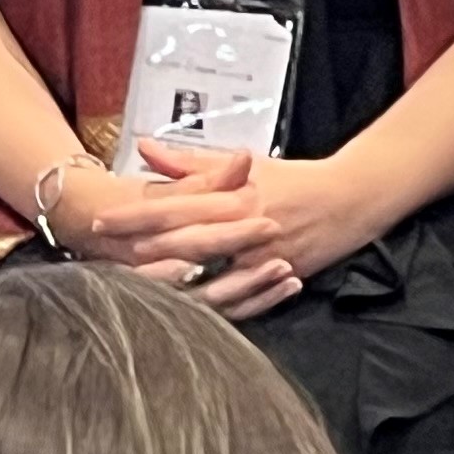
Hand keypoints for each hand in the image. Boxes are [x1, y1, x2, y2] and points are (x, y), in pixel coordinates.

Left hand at [98, 143, 387, 318]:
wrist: (351, 198)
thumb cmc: (296, 179)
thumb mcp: (246, 164)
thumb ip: (191, 161)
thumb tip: (145, 148)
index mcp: (235, 196)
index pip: (176, 205)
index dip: (136, 215)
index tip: (102, 220)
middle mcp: (246, 226)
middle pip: (184, 243)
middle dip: (142, 250)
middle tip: (104, 257)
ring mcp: (262, 255)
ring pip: (209, 274)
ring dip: (172, 280)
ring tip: (135, 285)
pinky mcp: (277, 275)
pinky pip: (240, 296)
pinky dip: (213, 300)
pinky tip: (185, 306)